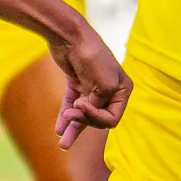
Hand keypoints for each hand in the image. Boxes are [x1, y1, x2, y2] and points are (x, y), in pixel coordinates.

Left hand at [48, 20, 132, 146]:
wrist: (69, 35)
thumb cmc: (92, 57)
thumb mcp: (103, 86)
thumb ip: (99, 106)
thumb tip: (85, 116)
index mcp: (122, 90)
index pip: (112, 118)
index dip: (96, 118)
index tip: (81, 106)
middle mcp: (110, 90)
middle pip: (97, 117)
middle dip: (83, 121)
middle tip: (69, 118)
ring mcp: (92, 87)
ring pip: (83, 113)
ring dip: (73, 128)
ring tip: (62, 144)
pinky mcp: (76, 83)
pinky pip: (71, 104)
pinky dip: (65, 115)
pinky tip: (58, 129)